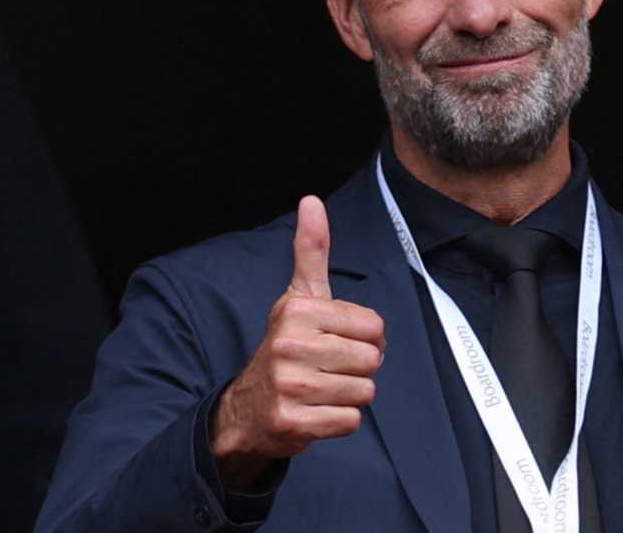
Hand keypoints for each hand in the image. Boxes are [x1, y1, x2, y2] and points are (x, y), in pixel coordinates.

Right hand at [210, 196, 385, 487]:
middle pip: (372, 360)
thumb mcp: (298, 296)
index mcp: (297, 309)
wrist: (248, 407)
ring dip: (349, 395)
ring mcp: (288, 385)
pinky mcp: (292, 422)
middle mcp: (289, 344)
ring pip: (364, 392)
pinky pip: (350, 422)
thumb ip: (311, 250)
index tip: (338, 340)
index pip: (375, 326)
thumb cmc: (287, 347)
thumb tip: (312, 200)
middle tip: (330, 368)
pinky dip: (339, 421)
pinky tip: (316, 410)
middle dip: (360, 368)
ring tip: (321, 389)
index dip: (366, 337)